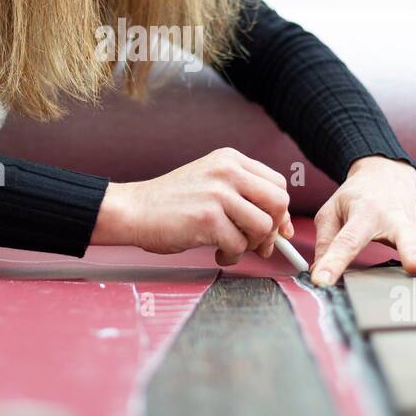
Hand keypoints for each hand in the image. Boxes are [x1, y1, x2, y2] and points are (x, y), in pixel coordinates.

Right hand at [91, 147, 294, 265]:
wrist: (134, 210)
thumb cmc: (172, 202)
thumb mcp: (210, 182)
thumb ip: (243, 195)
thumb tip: (282, 226)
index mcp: (230, 160)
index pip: (277, 183)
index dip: (280, 211)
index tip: (276, 229)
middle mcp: (227, 171)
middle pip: (278, 203)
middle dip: (272, 229)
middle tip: (256, 243)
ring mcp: (217, 194)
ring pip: (262, 227)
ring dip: (251, 245)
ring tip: (231, 248)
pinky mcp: (207, 219)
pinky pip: (238, 245)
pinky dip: (231, 256)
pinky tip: (217, 253)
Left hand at [310, 156, 415, 287]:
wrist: (383, 173)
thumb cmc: (354, 198)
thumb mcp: (331, 213)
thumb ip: (326, 243)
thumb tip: (319, 273)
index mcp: (364, 214)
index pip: (347, 241)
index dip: (334, 262)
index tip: (323, 282)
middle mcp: (395, 219)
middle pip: (404, 237)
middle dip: (410, 252)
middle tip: (415, 268)